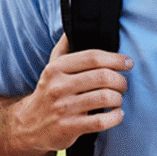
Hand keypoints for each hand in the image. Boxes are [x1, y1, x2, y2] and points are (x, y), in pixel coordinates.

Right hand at [14, 36, 132, 150]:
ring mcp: (63, 108)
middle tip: (123, 85)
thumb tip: (73, 27)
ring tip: (117, 99)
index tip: (128, 63)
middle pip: (103, 77)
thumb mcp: (51, 68)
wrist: (28, 126)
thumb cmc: (48, 92)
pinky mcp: (69, 128)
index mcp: (57, 68)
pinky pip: (101, 121)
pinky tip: (117, 114)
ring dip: (118, 98)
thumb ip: (64, 48)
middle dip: (120, 81)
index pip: (93, 57)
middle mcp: (59, 86)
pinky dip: (115, 117)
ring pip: (104, 98)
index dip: (116, 59)